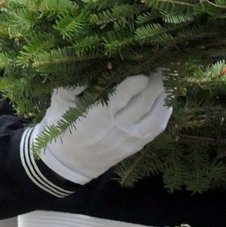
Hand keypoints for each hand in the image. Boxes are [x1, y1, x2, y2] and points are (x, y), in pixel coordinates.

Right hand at [32, 72, 170, 183]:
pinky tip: (167, 98)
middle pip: (142, 103)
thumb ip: (72, 83)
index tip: (143, 69)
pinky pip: (155, 129)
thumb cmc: (61, 127)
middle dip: (155, 83)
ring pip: (154, 116)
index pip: (120, 98)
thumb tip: (92, 63)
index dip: (135, 83)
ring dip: (164, 96)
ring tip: (167, 78)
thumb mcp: (59, 102)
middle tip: (160, 66)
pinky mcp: (134, 147)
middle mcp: (114, 129)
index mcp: (94, 117)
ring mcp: (126, 140)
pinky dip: (165, 112)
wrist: (67, 163)